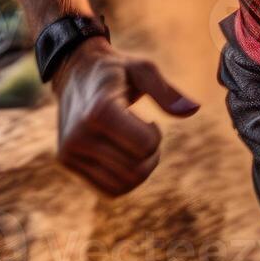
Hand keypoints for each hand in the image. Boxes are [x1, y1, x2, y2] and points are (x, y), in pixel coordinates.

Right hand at [51, 38, 199, 195]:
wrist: (75, 71)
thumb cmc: (117, 70)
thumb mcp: (143, 69)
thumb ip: (166, 92)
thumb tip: (193, 109)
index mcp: (99, 110)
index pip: (144, 146)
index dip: (155, 134)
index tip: (148, 120)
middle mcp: (80, 134)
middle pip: (135, 170)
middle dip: (151, 156)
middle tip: (146, 135)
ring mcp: (70, 150)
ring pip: (122, 186)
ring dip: (140, 170)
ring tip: (135, 147)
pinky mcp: (66, 161)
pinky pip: (107, 190)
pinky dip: (125, 181)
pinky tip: (123, 158)